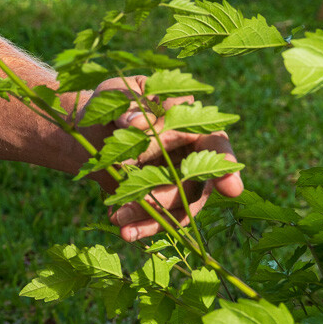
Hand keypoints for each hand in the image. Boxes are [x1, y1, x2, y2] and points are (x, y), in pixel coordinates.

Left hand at [72, 76, 244, 242]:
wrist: (90, 129)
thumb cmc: (111, 102)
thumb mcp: (115, 93)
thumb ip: (128, 104)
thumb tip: (137, 122)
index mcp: (193, 122)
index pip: (216, 144)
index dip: (225, 165)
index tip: (232, 189)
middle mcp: (193, 154)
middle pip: (197, 184)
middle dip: (170, 199)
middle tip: (146, 208)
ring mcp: (180, 180)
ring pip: (180, 207)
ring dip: (152, 218)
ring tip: (120, 221)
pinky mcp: (162, 199)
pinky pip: (162, 218)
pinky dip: (143, 225)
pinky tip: (123, 229)